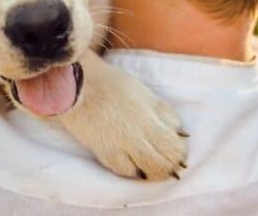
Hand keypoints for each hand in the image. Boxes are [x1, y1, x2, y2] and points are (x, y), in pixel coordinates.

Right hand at [57, 51, 187, 179]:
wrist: (76, 86)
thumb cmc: (112, 84)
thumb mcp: (145, 93)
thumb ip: (164, 113)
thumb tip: (180, 133)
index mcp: (149, 118)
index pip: (175, 147)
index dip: (179, 151)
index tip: (177, 147)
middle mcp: (137, 136)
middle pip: (163, 164)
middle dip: (169, 165)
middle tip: (168, 161)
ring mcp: (119, 147)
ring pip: (146, 172)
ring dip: (153, 171)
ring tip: (151, 165)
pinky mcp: (103, 154)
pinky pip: (124, 171)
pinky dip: (133, 170)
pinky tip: (133, 164)